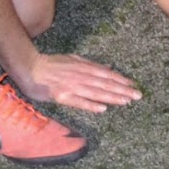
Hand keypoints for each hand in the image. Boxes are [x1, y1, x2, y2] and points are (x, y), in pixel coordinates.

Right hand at [22, 51, 142, 112]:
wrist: (31, 68)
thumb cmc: (52, 64)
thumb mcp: (74, 59)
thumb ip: (91, 64)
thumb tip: (109, 68)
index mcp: (84, 67)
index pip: (107, 74)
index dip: (121, 80)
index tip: (133, 85)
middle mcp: (81, 76)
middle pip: (105, 84)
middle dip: (122, 90)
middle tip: (137, 96)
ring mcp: (72, 86)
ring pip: (96, 93)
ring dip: (112, 97)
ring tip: (126, 102)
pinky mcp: (62, 96)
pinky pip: (79, 102)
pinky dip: (92, 105)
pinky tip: (103, 109)